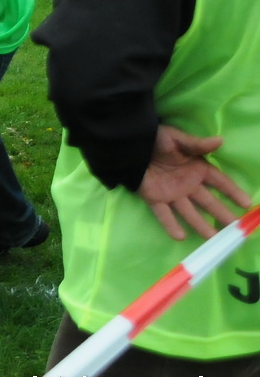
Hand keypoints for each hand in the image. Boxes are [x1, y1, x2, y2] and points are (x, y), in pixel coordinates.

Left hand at [140, 126, 252, 240]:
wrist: (130, 143)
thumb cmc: (157, 138)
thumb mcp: (178, 139)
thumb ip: (198, 144)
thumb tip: (220, 140)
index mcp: (197, 168)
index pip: (219, 182)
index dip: (233, 192)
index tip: (246, 203)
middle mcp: (188, 184)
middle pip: (208, 201)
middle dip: (221, 214)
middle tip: (235, 228)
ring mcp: (172, 193)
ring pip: (189, 212)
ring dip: (200, 224)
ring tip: (213, 238)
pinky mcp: (154, 198)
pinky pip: (163, 214)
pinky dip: (170, 225)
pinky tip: (180, 237)